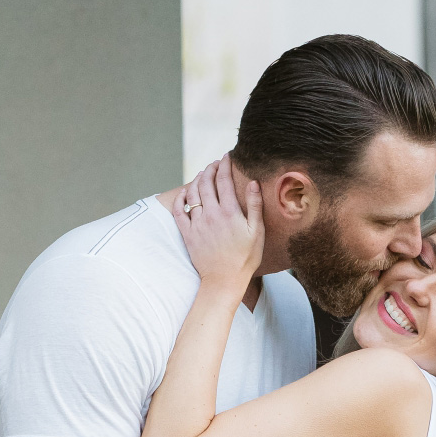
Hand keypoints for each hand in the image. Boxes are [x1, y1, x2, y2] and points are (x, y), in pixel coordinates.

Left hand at [171, 156, 264, 293]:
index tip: (227, 156)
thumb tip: (253, 182)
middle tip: (215, 163)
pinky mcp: (187, 234)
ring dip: (196, 180)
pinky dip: (180, 199)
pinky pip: (178, 211)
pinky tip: (185, 193)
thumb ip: (255, 205)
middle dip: (210, 168)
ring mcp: (196, 224)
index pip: (224, 180)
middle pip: (206, 183)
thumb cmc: (245, 257)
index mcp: (229, 212)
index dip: (225, 165)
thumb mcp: (257, 231)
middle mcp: (210, 214)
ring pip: (192, 194)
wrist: (224, 280)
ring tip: (203, 174)